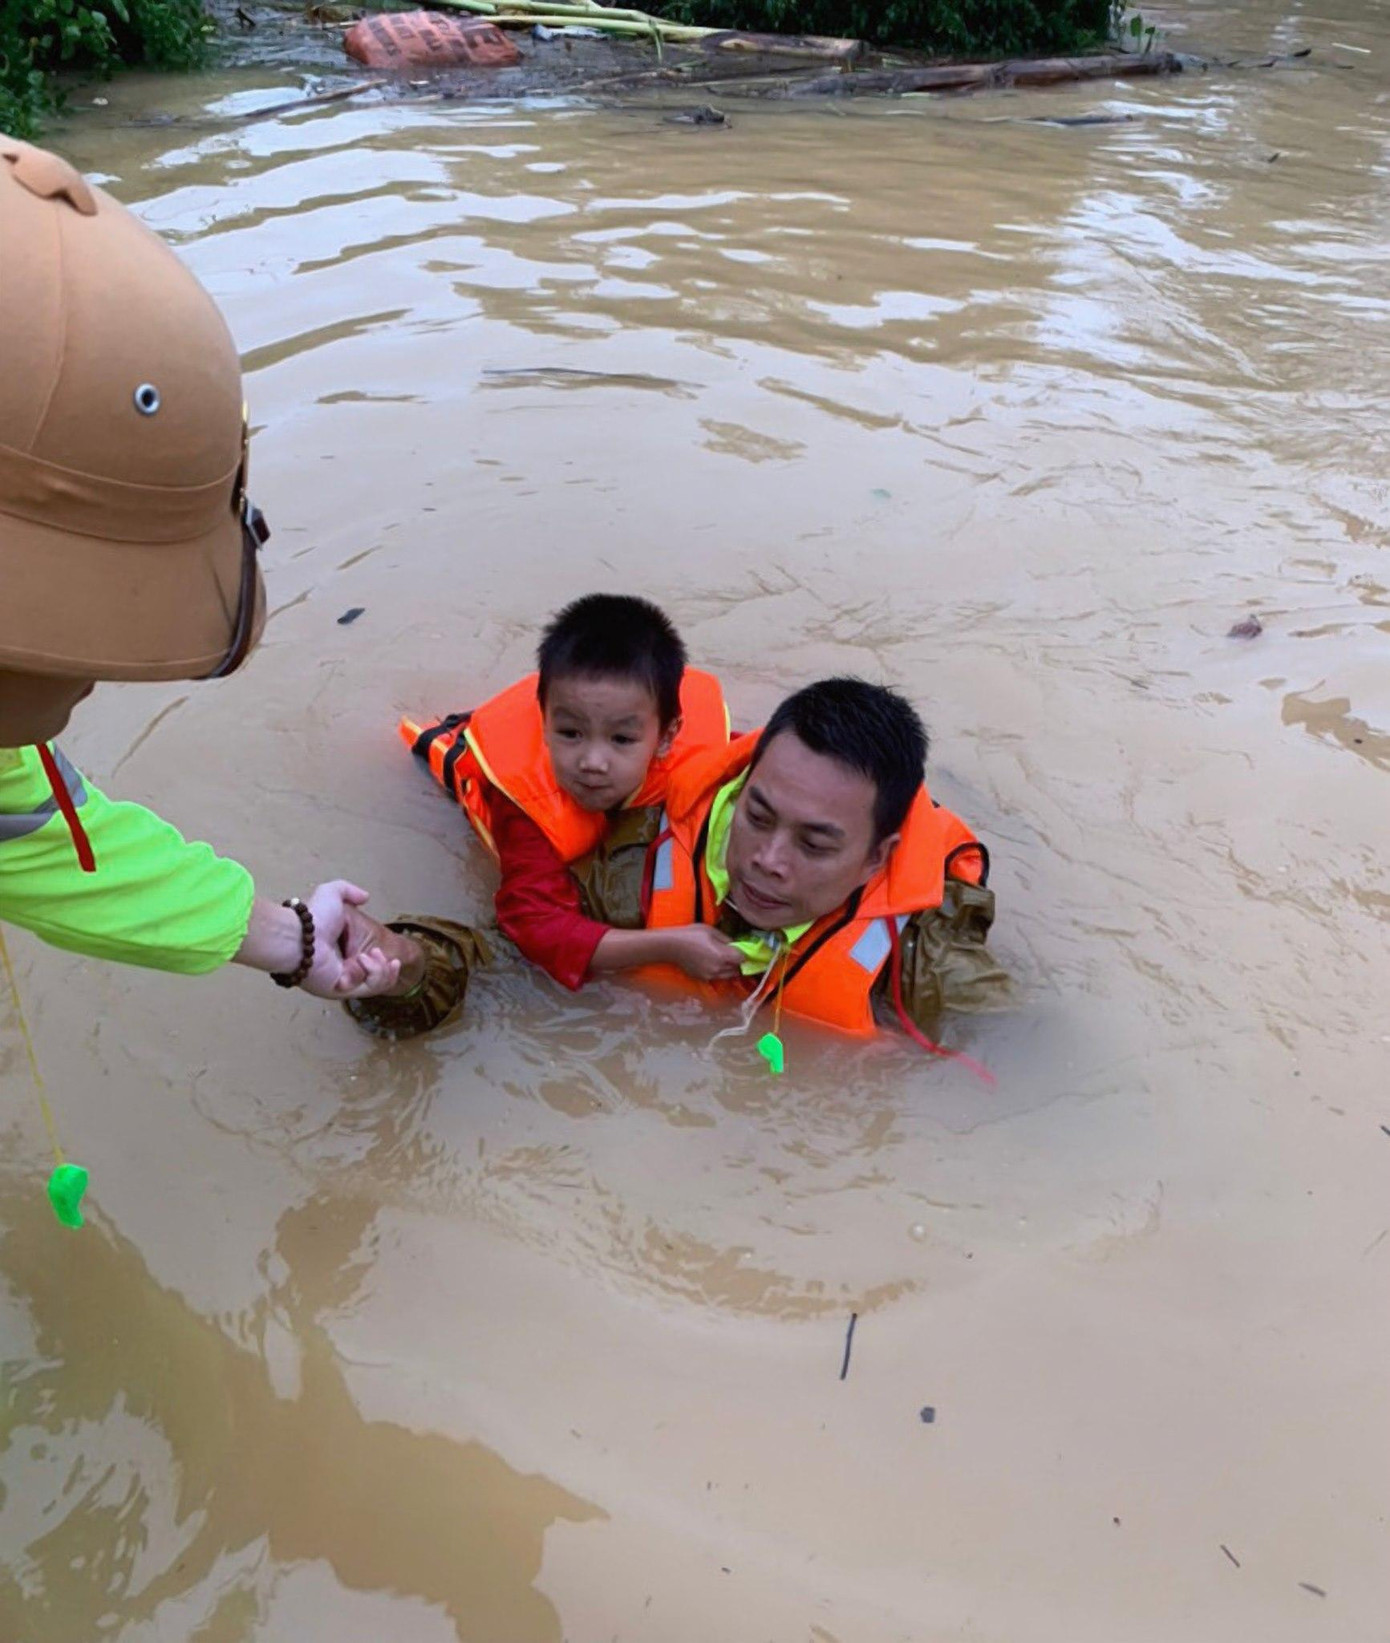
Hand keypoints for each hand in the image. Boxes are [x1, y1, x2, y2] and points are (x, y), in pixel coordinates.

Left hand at [298, 880, 401, 1000]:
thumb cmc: (313, 918)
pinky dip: (374, 974)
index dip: (379, 960)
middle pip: (375, 978)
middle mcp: (340, 971)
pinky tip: (365, 960)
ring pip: (375, 985)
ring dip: (381, 970)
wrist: (299, 937)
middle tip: (378, 953)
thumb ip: (349, 891)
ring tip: (372, 956)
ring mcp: (341, 983)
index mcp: (338, 954)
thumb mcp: (332, 893)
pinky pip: (368, 989)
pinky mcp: (341, 991)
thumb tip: (365, 897)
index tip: (380, 950)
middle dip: (385, 967)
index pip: (367, 964)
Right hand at [662, 924, 743, 981]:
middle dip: (738, 962)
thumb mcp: (711, 931)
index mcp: (722, 955)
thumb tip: (736, 945)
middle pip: (737, 969)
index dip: (744, 954)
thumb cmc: (690, 935)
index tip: (744, 949)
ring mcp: (710, 975)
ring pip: (728, 975)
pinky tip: (713, 961)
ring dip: (730, 968)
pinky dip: (719, 971)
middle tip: (735, 953)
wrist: (670, 946)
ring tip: (724, 957)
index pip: (742, 959)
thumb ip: (727, 939)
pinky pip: (717, 976)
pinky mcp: (703, 978)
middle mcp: (718, 968)